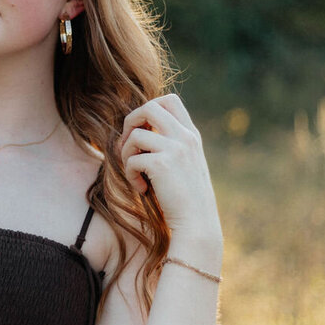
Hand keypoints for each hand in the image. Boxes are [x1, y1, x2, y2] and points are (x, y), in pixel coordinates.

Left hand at [119, 94, 221, 244]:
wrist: (198, 224)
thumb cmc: (186, 198)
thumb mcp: (185, 164)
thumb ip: (171, 145)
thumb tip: (138, 131)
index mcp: (191, 135)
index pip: (169, 100)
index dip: (149, 109)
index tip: (144, 131)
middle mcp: (185, 137)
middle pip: (150, 106)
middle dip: (131, 121)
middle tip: (130, 144)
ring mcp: (175, 149)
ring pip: (135, 134)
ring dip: (127, 153)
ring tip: (135, 172)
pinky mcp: (162, 165)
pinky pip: (132, 159)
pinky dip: (130, 174)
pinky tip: (142, 188)